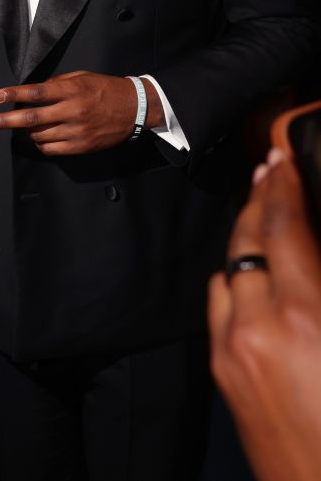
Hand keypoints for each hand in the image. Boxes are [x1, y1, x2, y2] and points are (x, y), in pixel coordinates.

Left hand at [0, 70, 162, 154]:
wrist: (135, 108)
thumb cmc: (105, 89)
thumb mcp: (81, 77)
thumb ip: (56, 84)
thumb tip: (32, 92)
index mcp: (72, 90)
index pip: (36, 92)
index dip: (13, 94)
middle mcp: (73, 111)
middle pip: (31, 119)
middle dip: (4, 121)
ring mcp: (77, 131)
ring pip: (39, 135)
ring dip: (25, 132)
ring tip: (22, 126)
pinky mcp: (82, 146)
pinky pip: (51, 148)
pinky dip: (40, 143)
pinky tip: (38, 137)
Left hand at [208, 148, 320, 480]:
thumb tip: (314, 247)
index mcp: (302, 317)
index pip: (285, 228)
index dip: (283, 184)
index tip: (280, 156)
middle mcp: (255, 327)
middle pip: (247, 241)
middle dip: (259, 200)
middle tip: (270, 169)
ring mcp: (230, 350)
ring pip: (226, 271)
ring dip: (244, 239)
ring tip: (264, 214)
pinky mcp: (222, 373)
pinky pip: (218, 307)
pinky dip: (235, 280)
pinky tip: (253, 273)